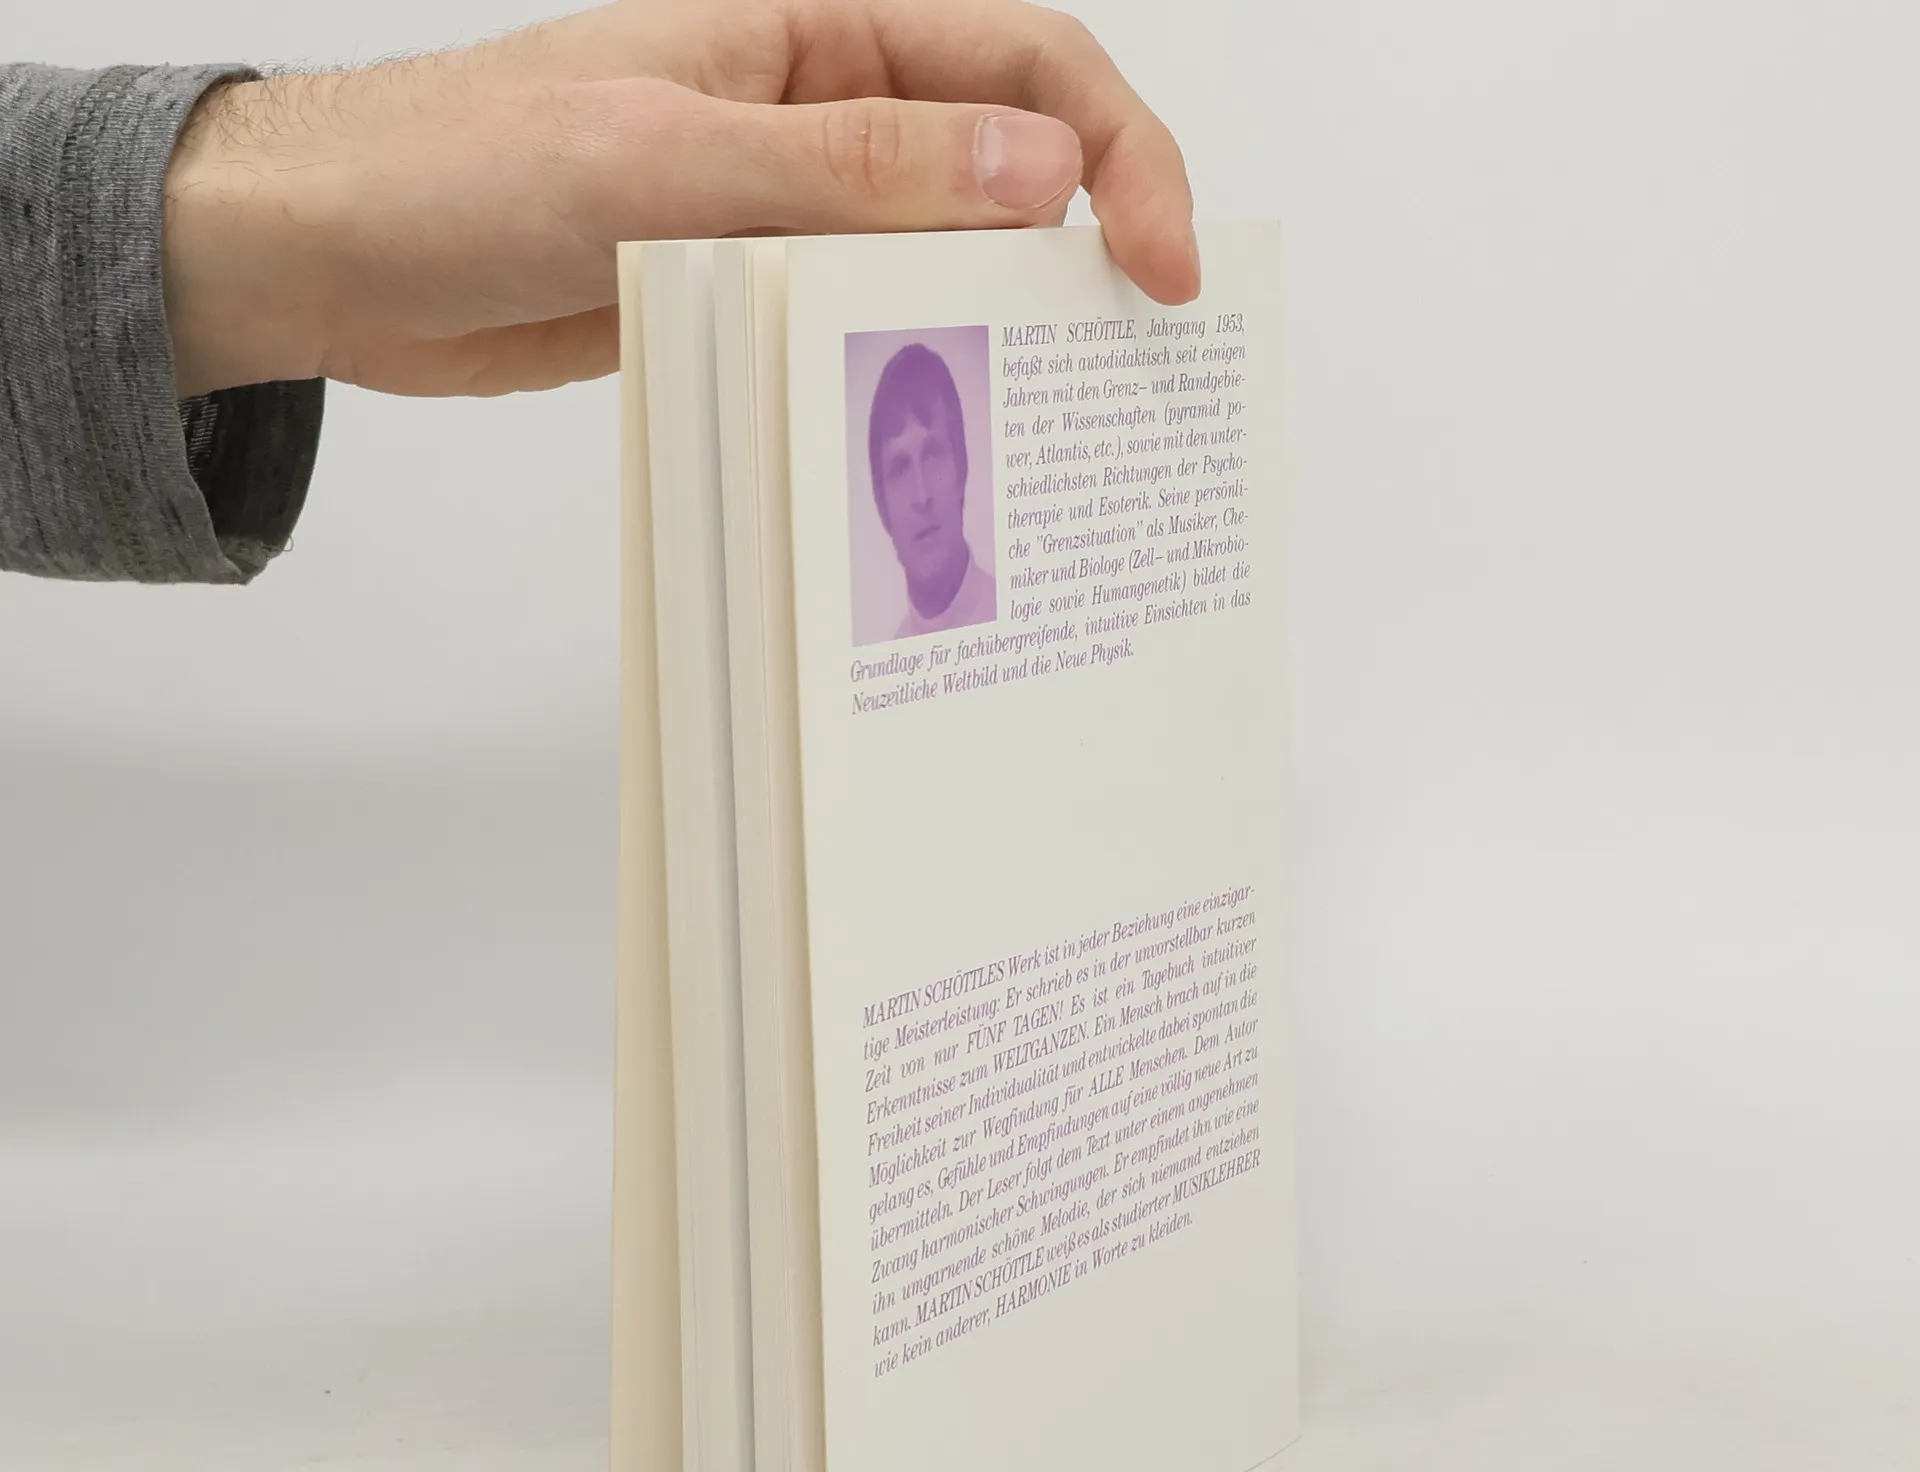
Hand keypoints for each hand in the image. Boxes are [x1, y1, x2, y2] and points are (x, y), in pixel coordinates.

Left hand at [162, 0, 1198, 398]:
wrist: (336, 257)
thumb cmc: (461, 167)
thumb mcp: (662, 160)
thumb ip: (847, 169)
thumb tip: (1033, 172)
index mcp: (815, 27)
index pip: (1024, 63)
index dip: (1119, 155)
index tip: (1162, 267)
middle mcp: (820, 111)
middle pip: (1009, 161)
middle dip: (1089, 246)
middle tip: (1134, 362)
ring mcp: (789, 206)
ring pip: (944, 255)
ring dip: (1003, 323)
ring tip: (1055, 419)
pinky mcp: (750, 290)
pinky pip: (866, 321)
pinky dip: (913, 370)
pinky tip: (940, 432)